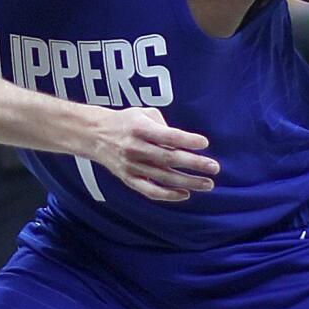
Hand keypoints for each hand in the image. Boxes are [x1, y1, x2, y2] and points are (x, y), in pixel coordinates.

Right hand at [89, 107, 219, 201]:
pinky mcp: (128, 179)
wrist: (94, 135)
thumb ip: (164, 126)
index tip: (204, 143)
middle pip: (169, 158)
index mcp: (140, 128)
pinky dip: (168, 195)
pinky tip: (185, 194)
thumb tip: (184, 143)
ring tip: (208, 184)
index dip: (187, 140)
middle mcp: (135, 148)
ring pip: (163, 177)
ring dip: (188, 182)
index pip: (168, 136)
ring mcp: (132, 166)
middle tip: (214, 167)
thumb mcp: (144, 113)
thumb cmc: (126, 121)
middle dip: (194, 164)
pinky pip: (150, 191)